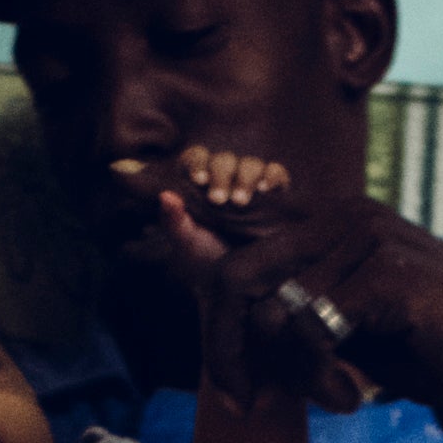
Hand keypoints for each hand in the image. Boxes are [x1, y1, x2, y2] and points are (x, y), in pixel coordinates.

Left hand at [112, 144, 294, 285]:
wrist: (236, 285)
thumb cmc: (206, 259)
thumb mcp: (187, 242)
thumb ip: (174, 220)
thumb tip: (165, 195)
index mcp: (201, 185)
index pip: (198, 157)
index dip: (198, 162)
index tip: (198, 180)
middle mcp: (226, 180)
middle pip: (225, 160)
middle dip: (221, 175)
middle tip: (219, 200)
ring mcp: (252, 186)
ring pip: (251, 164)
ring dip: (245, 177)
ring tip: (240, 202)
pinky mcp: (276, 194)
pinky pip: (277, 173)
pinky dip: (273, 176)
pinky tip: (266, 188)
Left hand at [179, 196, 442, 442]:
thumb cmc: (436, 347)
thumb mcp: (352, 326)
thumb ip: (298, 311)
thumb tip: (231, 316)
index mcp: (332, 218)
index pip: (236, 243)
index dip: (199, 281)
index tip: (205, 351)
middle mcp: (343, 214)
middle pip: (233, 276)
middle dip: (223, 350)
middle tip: (241, 401)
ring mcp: (364, 239)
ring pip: (269, 312)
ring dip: (287, 375)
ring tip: (332, 399)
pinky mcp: (383, 275)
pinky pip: (309, 331)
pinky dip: (320, 379)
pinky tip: (353, 400)